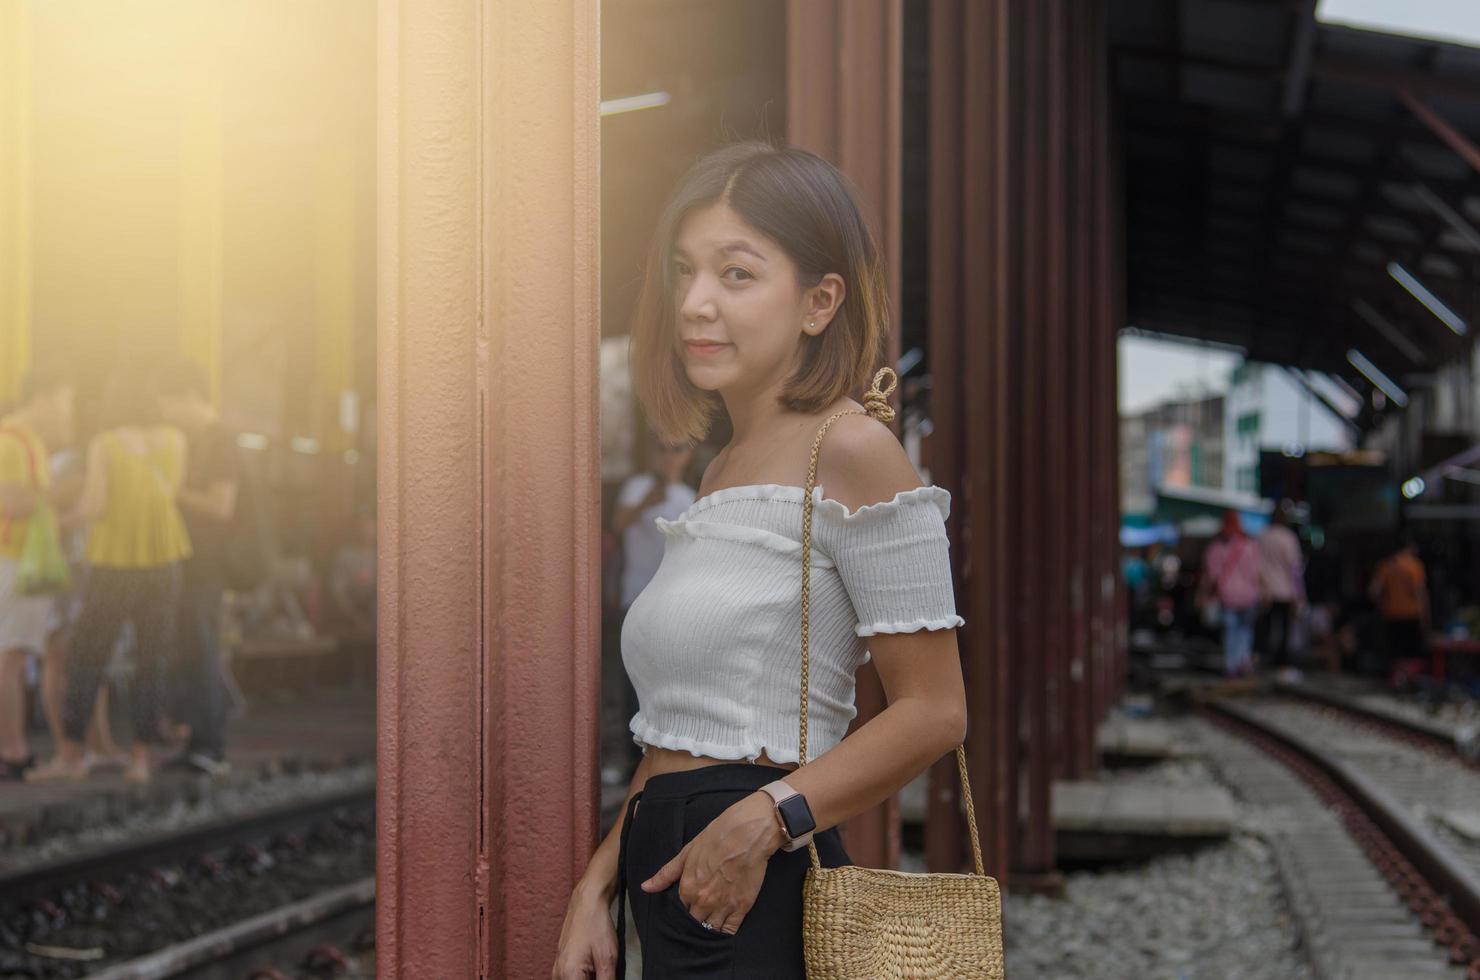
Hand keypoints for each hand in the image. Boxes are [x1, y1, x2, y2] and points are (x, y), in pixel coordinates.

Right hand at [551, 881, 619, 979]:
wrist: (587, 903)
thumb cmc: (596, 926)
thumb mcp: (607, 959)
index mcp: (568, 975)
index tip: (605, 976)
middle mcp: (558, 974)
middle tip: (604, 971)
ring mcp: (558, 969)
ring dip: (590, 978)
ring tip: (600, 968)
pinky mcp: (562, 964)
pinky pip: (571, 978)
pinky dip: (584, 976)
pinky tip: (595, 969)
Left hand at [639, 791, 785, 934]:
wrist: (747, 833)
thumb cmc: (716, 838)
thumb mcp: (687, 852)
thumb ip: (666, 874)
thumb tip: (645, 887)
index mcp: (687, 888)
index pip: (681, 909)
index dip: (686, 906)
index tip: (691, 902)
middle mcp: (703, 901)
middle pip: (695, 922)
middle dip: (697, 918)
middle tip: (702, 910)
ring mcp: (723, 906)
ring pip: (710, 929)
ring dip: (709, 926)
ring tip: (712, 918)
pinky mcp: (742, 907)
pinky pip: (730, 930)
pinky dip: (725, 931)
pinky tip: (724, 926)